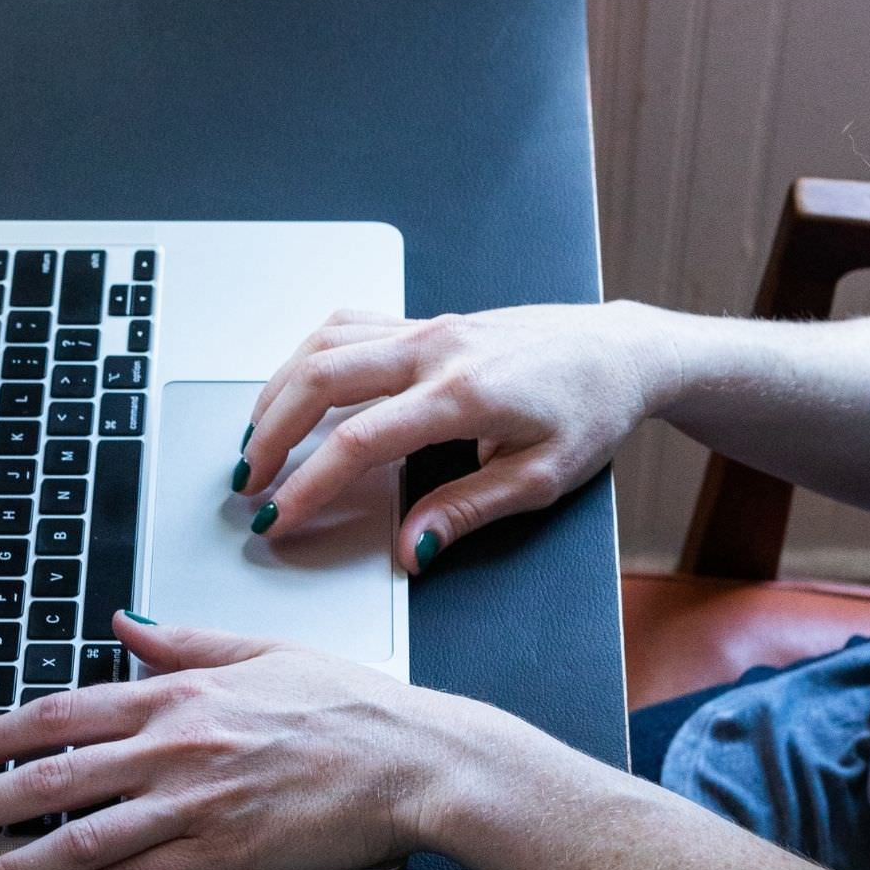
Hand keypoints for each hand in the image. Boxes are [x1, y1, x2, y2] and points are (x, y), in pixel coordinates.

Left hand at [0, 613, 449, 869]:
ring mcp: (196, 806)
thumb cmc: (354, 708)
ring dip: (8, 868)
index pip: (62, 712)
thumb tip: (124, 624)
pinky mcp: (222, 857)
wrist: (416, 761)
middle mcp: (177, 747)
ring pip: (79, 840)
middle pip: (51, 778)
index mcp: (183, 694)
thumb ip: (186, 644)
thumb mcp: (264, 652)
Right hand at [234, 301, 667, 569]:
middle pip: (320, 380)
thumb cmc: (592, 411)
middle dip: (270, 436)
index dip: (308, 485)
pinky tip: (293, 390)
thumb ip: (469, 511)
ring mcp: (427, 328)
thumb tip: (412, 548)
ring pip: (324, 346)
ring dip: (278, 394)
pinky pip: (346, 327)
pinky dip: (306, 360)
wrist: (621, 353)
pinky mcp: (426, 321)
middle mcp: (436, 350)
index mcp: (464, 395)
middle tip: (248, 485)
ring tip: (256, 444)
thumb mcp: (542, 478)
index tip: (279, 519)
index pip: (359, 441)